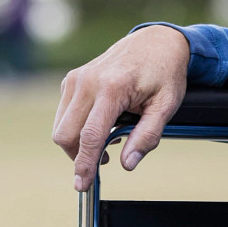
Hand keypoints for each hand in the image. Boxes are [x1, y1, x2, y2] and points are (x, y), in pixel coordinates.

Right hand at [51, 24, 191, 191]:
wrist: (157, 41)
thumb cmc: (164, 73)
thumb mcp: (167, 105)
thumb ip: (147, 136)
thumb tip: (128, 165)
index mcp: (113, 87)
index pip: (91, 136)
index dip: (85, 165)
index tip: (82, 185)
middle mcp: (88, 81)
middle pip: (66, 135)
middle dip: (78, 157)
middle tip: (103, 162)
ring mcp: (77, 78)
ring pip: (61, 127)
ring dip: (77, 143)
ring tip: (109, 138)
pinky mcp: (72, 79)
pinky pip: (63, 114)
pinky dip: (76, 127)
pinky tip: (101, 123)